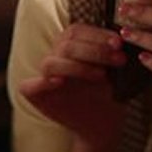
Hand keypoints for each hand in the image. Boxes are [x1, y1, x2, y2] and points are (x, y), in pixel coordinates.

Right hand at [19, 23, 127, 150]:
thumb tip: (122, 36)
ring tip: (102, 75)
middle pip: (67, 45)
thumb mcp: (113, 69)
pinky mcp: (36, 95)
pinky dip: (43, 82)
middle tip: (119, 59)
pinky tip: (60, 82)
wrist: (102, 120)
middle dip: (95, 51)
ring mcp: (45, 75)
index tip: (118, 43)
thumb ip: (112, 51)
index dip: (97, 35)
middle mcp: (56, 56)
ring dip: (78, 67)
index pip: (77, 31)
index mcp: (71, 44)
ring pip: (51, 62)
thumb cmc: (106, 90)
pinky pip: (29, 86)